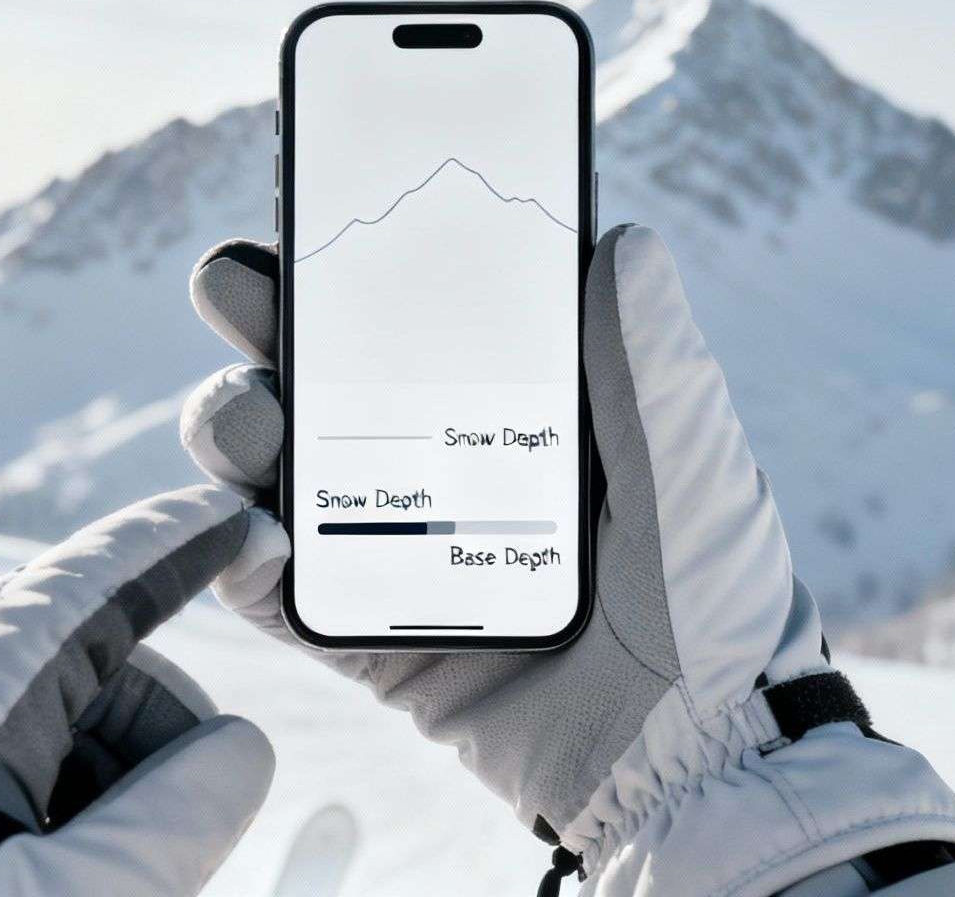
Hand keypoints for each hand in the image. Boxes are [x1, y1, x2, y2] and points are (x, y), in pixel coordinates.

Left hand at [0, 487, 271, 896]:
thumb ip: (164, 827)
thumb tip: (243, 748)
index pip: (90, 581)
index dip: (177, 544)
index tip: (244, 524)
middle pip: (75, 664)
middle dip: (151, 734)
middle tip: (185, 845)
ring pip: (27, 722)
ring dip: (93, 786)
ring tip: (90, 880)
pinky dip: (32, 809)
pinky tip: (32, 879)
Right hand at [182, 224, 954, 894]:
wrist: (704, 763)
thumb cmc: (721, 603)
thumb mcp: (696, 470)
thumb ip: (652, 365)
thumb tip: (625, 237)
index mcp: (524, 404)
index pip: (430, 308)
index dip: (369, 250)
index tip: (324, 191)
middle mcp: (448, 460)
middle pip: (332, 372)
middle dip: (270, 318)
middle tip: (233, 280)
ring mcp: (403, 546)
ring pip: (288, 470)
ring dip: (245, 429)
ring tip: (250, 420)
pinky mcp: (375, 638)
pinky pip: (288, 595)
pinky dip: (251, 565)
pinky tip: (255, 538)